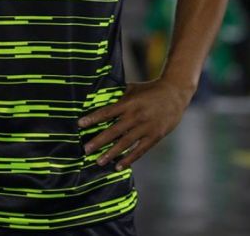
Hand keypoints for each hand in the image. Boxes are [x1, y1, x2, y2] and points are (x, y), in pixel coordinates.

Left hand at [77, 78, 194, 170]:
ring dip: (111, 153)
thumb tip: (100, 96)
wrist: (175, 93)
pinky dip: (129, 159)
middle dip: (99, 141)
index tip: (80, 124)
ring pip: (125, 143)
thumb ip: (118, 95)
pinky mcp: (155, 136)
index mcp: (129, 103)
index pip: (107, 112)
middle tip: (86, 150)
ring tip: (99, 161)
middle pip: (114, 130)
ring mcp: (146, 127)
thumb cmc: (150, 89)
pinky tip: (119, 166)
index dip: (93, 118)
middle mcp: (136, 116)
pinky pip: (140, 150)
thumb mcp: (132, 88)